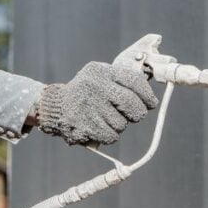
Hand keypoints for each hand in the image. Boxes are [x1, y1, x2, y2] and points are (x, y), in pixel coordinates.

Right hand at [37, 61, 157, 144]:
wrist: (55, 106)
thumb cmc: (87, 91)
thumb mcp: (100, 76)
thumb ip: (122, 81)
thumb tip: (149, 95)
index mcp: (101, 71)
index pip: (134, 81)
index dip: (147, 95)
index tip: (151, 104)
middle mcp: (94, 86)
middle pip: (131, 103)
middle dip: (138, 113)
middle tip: (137, 115)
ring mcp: (88, 105)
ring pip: (122, 123)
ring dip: (120, 125)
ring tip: (107, 118)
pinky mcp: (83, 124)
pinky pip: (111, 136)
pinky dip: (110, 135)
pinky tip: (100, 127)